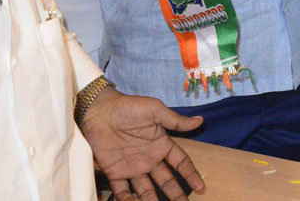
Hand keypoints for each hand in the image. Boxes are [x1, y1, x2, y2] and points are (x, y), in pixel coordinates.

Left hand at [81, 87, 205, 200]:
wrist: (99, 111)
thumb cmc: (129, 107)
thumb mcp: (155, 110)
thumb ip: (175, 120)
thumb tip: (200, 121)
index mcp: (161, 144)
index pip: (180, 162)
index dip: (190, 174)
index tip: (200, 187)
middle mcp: (149, 159)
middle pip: (166, 180)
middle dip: (176, 194)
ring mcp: (132, 167)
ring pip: (146, 190)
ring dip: (152, 200)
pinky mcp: (114, 172)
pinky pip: (122, 191)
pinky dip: (127, 200)